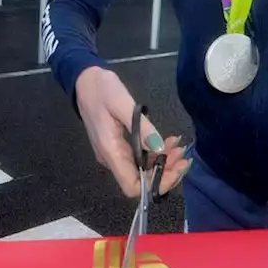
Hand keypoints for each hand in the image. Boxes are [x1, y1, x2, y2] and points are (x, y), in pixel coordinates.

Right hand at [73, 66, 190, 197]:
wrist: (84, 81)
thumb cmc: (101, 90)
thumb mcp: (122, 102)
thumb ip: (141, 127)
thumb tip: (159, 149)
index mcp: (111, 151)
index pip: (133, 186)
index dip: (156, 184)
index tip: (176, 169)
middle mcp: (112, 159)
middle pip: (141, 180)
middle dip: (166, 171)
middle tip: (184, 155)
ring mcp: (114, 154)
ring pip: (143, 169)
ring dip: (164, 162)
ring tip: (178, 146)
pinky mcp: (118, 147)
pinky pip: (140, 158)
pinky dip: (156, 153)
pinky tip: (168, 142)